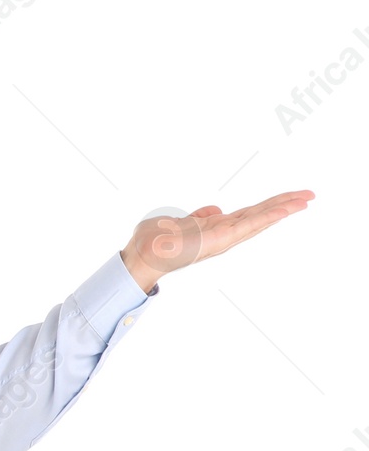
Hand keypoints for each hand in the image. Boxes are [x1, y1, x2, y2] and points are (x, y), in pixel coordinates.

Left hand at [120, 189, 313, 292]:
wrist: (140, 256)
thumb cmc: (155, 242)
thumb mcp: (179, 223)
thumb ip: (200, 218)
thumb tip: (215, 210)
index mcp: (216, 229)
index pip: (249, 214)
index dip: (270, 205)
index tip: (291, 197)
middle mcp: (223, 234)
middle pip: (259, 216)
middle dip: (285, 204)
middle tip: (310, 195)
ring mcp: (222, 238)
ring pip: (258, 220)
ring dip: (282, 209)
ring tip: (305, 199)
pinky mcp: (218, 240)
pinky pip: (247, 226)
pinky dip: (266, 218)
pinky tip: (283, 209)